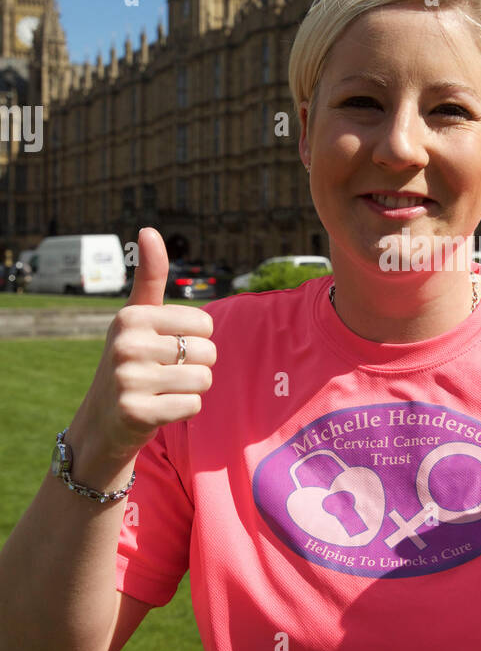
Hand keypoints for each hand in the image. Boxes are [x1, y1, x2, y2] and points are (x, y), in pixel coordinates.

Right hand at [75, 227, 217, 463]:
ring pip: (204, 380)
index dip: (196, 339)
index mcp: (131, 317)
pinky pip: (193, 406)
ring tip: (162, 390)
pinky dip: (184, 411)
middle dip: (196, 366)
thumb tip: (149, 229)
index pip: (205, 323)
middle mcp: (126, 344)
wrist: (103, 421)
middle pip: (208, 352)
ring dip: (191, 390)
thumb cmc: (131, 360)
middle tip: (165, 373)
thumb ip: (149, 276)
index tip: (166, 347)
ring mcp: (129, 379)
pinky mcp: (137, 412)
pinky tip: (159, 409)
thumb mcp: (136, 316)